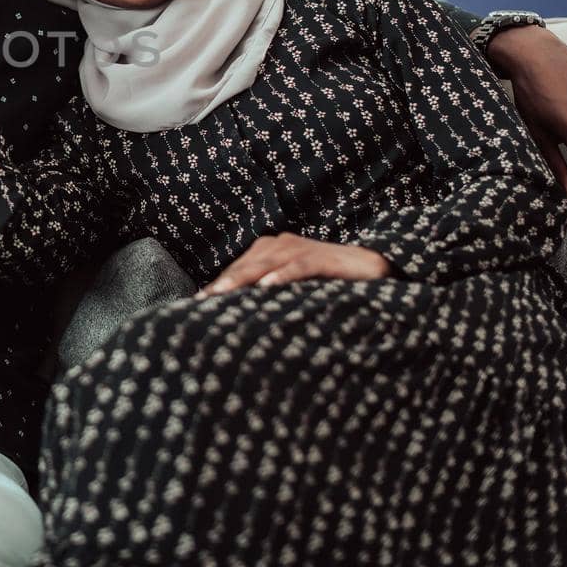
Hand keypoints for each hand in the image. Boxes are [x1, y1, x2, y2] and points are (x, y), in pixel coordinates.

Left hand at [195, 233, 389, 297]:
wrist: (371, 265)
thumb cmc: (325, 282)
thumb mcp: (291, 289)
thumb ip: (267, 296)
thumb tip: (238, 321)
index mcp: (267, 251)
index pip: (236, 271)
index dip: (217, 287)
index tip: (195, 306)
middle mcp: (278, 244)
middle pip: (244, 267)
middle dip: (222, 284)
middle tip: (200, 303)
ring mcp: (299, 248)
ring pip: (265, 264)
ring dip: (241, 279)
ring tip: (221, 294)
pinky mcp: (321, 256)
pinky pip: (297, 266)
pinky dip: (282, 275)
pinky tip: (267, 286)